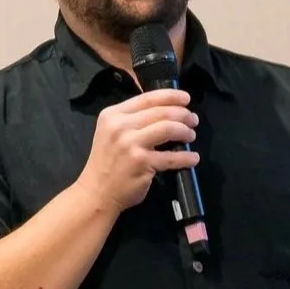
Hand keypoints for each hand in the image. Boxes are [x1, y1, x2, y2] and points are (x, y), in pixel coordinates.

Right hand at [75, 89, 198, 212]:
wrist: (96, 192)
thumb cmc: (107, 162)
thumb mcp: (111, 132)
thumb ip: (132, 119)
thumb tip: (165, 110)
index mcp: (113, 114)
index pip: (147, 98)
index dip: (171, 96)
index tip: (186, 98)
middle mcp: (120, 126)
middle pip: (161, 112)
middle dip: (183, 114)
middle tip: (193, 120)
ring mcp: (130, 144)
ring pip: (169, 128)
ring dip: (185, 131)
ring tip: (191, 136)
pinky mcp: (142, 162)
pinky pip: (172, 157)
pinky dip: (186, 157)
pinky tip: (193, 158)